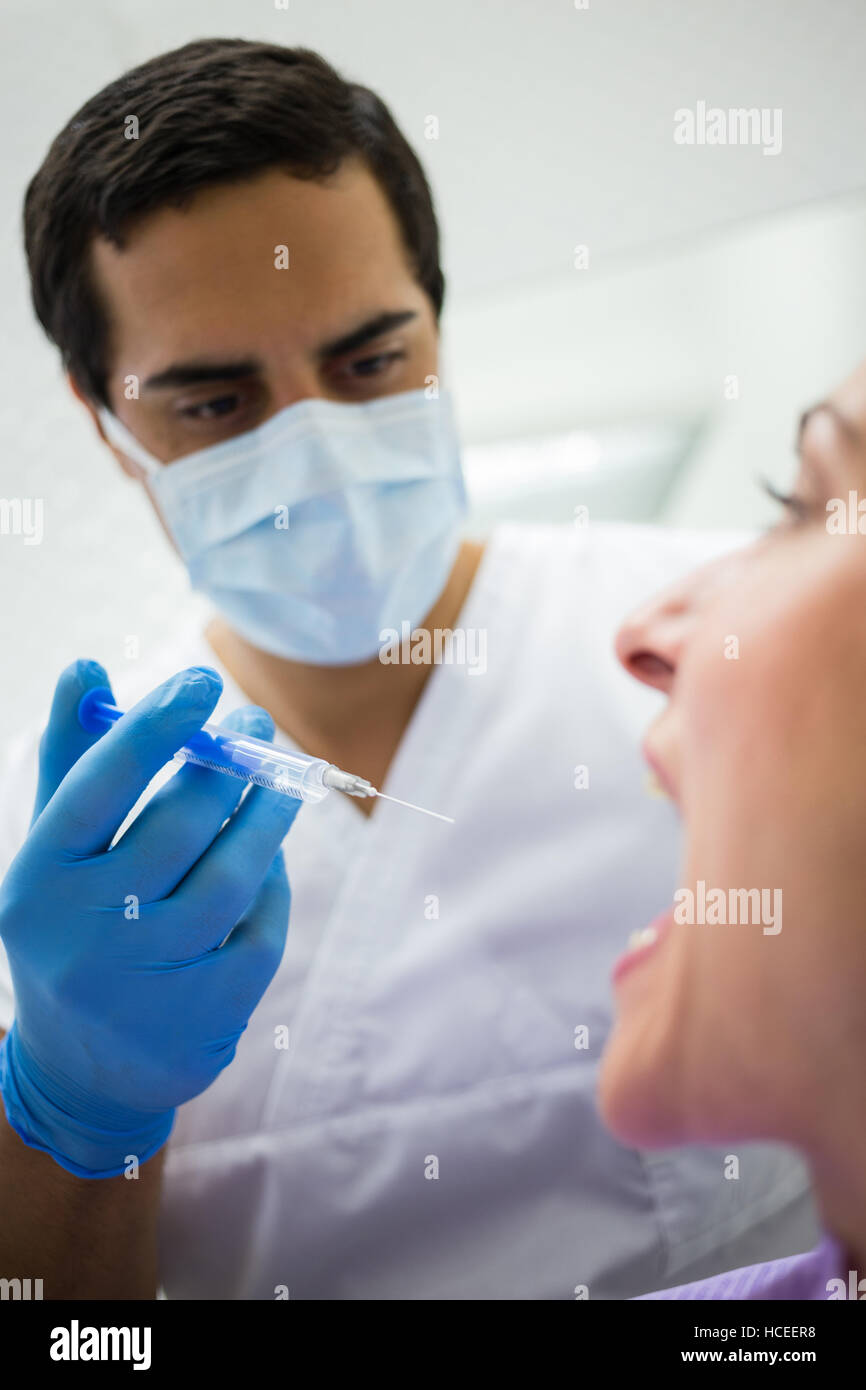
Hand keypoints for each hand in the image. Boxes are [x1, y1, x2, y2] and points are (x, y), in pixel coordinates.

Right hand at [0, 659, 300, 1177]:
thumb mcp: (56, 850)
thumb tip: (87, 666)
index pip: (97, 789)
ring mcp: (149, 983)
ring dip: (266, 816)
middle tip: (255, 723)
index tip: (202, 680)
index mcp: (39, 882)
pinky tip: (271, 854)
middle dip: (226, 765)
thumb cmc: (73, 923)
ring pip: (232, 878)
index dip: (152, 729)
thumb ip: (74, 759)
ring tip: (284, 777)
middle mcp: (87, 936)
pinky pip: (260, 927)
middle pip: (176, 828)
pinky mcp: (208, 1016)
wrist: (84, 1070)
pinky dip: (273, 883)